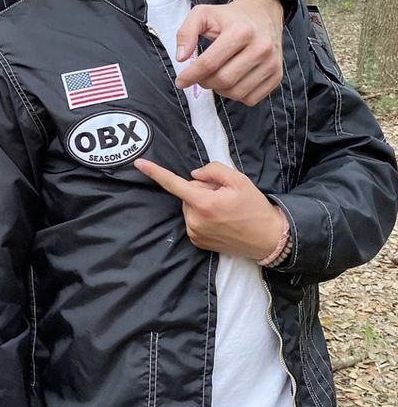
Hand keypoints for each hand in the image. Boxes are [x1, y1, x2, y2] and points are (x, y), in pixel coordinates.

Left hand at [133, 159, 282, 259]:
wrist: (269, 239)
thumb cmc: (254, 207)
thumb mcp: (238, 180)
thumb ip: (213, 170)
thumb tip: (193, 176)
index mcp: (203, 203)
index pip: (174, 183)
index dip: (155, 172)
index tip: (138, 163)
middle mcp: (195, 220)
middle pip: (187, 193)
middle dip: (202, 190)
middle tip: (224, 197)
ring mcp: (195, 233)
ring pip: (190, 206)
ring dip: (202, 204)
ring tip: (225, 210)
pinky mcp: (197, 242)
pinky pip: (193, 219)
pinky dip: (203, 216)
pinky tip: (221, 220)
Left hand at [174, 0, 283, 105]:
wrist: (263, 14)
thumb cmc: (229, 17)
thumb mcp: (202, 14)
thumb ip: (186, 32)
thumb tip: (181, 57)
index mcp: (241, 31)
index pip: (210, 63)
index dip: (191, 75)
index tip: (180, 81)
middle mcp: (261, 48)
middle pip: (223, 80)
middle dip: (204, 82)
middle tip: (198, 76)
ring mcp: (272, 63)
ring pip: (236, 93)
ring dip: (219, 90)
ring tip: (215, 76)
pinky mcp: (277, 75)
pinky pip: (250, 99)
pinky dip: (236, 95)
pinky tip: (231, 81)